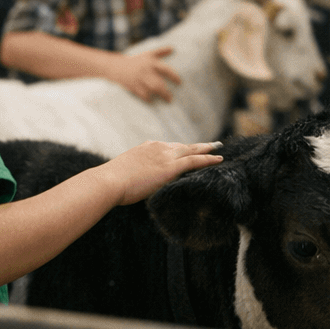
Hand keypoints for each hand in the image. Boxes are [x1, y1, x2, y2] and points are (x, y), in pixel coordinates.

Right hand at [100, 140, 222, 205]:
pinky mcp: (171, 167)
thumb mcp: (125, 173)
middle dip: (197, 145)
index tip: (188, 149)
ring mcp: (165, 156)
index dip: (181, 149)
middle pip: (183, 146)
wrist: (109, 181)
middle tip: (211, 144)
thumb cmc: (111, 183)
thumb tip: (135, 184)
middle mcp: (158, 147)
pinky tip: (219, 159)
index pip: (168, 147)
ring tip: (218, 149)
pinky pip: (195, 160)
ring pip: (192, 150)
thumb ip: (135, 174)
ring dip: (207, 150)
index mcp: (147, 148)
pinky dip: (208, 159)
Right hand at [110, 47, 181, 102]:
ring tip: (167, 100)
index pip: (165, 69)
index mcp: (151, 62)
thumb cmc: (136, 61)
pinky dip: (148, 99)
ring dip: (159, 95)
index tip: (180, 82)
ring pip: (151, 89)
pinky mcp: (133, 86)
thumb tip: (173, 48)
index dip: (173, 76)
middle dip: (166, 91)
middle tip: (172, 98)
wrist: (117, 66)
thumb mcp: (148, 54)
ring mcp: (139, 79)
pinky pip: (142, 94)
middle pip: (158, 83)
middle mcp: (145, 71)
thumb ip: (161, 52)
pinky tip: (152, 101)